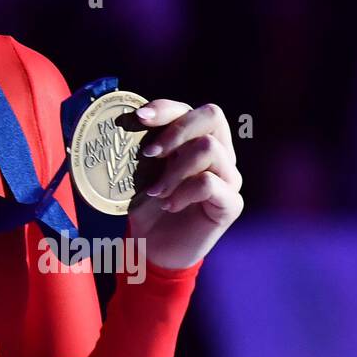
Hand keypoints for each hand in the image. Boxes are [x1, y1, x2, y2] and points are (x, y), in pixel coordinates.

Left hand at [124, 100, 243, 269]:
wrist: (155, 248)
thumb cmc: (149, 205)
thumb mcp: (142, 170)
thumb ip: (145, 143)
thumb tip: (125, 118)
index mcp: (198, 141)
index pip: (191, 110)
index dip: (166, 108)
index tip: (138, 118)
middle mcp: (220, 155)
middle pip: (212, 115)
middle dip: (176, 129)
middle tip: (149, 153)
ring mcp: (228, 178)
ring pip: (209, 148)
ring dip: (174, 168)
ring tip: (157, 190)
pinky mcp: (231, 203)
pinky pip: (210, 183)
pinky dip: (183, 192)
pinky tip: (169, 205)